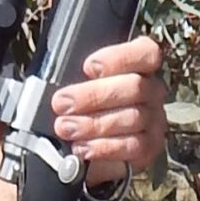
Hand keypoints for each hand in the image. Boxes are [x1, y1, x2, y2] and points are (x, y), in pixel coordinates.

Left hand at [51, 36, 166, 189]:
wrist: (91, 145)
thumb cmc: (83, 105)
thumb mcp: (76, 81)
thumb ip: (70, 73)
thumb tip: (46, 80)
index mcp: (140, 65)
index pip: (145, 52)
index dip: (119, 58)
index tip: (88, 67)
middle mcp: (152, 90)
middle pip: (134, 87)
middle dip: (93, 95)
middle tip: (61, 103)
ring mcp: (154, 119)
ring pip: (132, 117)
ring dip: (94, 124)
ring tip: (65, 128)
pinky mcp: (149, 147)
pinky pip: (132, 146)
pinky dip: (104, 147)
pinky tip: (82, 148)